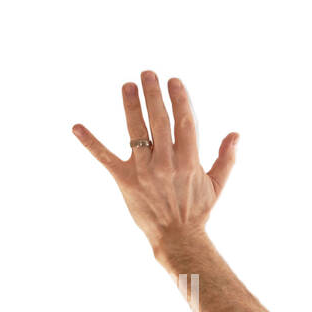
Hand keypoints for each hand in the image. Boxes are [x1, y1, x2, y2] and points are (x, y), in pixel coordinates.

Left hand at [72, 72, 237, 260]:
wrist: (179, 238)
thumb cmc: (198, 211)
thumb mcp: (216, 185)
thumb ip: (225, 158)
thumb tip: (235, 134)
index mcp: (189, 163)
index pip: (184, 123)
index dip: (179, 100)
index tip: (174, 81)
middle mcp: (166, 164)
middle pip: (160, 122)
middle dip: (154, 95)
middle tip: (148, 73)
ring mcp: (145, 171)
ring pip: (136, 132)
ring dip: (131, 106)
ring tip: (128, 85)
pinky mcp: (125, 180)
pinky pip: (105, 158)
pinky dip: (90, 143)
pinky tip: (76, 127)